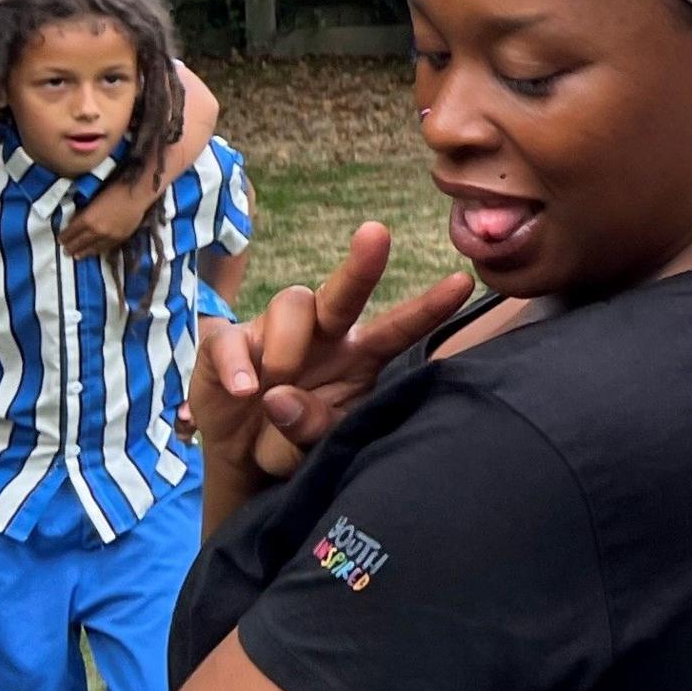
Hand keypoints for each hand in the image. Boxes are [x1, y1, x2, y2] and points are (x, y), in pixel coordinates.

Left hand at [62, 170, 153, 259]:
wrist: (138, 195)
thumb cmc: (115, 190)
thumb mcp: (94, 199)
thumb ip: (85, 212)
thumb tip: (77, 221)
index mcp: (87, 219)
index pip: (71, 232)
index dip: (64, 237)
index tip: (60, 240)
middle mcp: (96, 231)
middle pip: (80, 242)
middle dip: (71, 247)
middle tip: (65, 251)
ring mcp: (109, 237)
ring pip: (92, 248)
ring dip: (83, 252)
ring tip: (77, 256)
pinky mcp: (120, 239)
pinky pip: (106, 248)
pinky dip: (98, 251)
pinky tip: (94, 252)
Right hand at [191, 223, 474, 480]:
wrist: (237, 456)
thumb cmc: (289, 441)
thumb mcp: (309, 447)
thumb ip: (308, 426)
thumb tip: (279, 397)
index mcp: (359, 356)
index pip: (398, 328)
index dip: (428, 308)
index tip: (463, 283)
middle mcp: (323, 334)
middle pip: (345, 293)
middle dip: (363, 264)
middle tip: (377, 234)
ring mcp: (274, 332)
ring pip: (292, 303)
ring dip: (287, 346)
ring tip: (276, 383)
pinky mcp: (228, 342)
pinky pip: (230, 338)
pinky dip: (237, 365)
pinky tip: (244, 390)